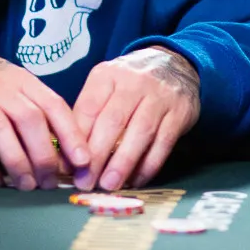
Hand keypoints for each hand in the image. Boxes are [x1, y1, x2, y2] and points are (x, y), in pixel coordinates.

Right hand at [0, 26, 89, 190]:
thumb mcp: (14, 84)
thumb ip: (36, 110)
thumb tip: (65, 152)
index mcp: (22, 80)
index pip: (54, 105)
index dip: (72, 135)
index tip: (84, 162)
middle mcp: (1, 89)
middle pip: (31, 121)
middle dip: (46, 156)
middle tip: (52, 184)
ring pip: (3, 133)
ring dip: (19, 164)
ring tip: (28, 187)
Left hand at [72, 46, 199, 191]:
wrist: (173, 64)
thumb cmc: (130, 84)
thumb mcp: (106, 86)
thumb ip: (89, 114)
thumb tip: (69, 155)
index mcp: (108, 75)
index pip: (89, 108)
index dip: (78, 139)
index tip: (70, 165)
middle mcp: (134, 82)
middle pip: (113, 121)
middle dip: (97, 156)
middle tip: (86, 182)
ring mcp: (159, 96)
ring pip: (140, 132)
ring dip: (123, 163)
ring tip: (109, 185)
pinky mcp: (180, 113)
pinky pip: (163, 143)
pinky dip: (148, 165)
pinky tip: (136, 180)